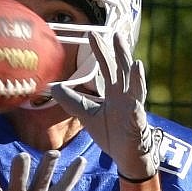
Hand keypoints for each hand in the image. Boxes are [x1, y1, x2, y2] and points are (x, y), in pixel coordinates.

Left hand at [51, 32, 162, 181]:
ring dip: (135, 76)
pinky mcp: (137, 124)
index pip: (106, 68)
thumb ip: (72, 101)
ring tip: (135, 63)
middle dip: (119, 53)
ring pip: (135, 88)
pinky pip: (137, 114)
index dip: (100, 51)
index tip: (92, 34)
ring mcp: (133, 108)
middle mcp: (125, 96)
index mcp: (114, 92)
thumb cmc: (111, 134)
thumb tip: (54, 88)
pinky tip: (136, 105)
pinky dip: (137, 109)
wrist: (125, 156)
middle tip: (115, 34)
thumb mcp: (87, 115)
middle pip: (121, 71)